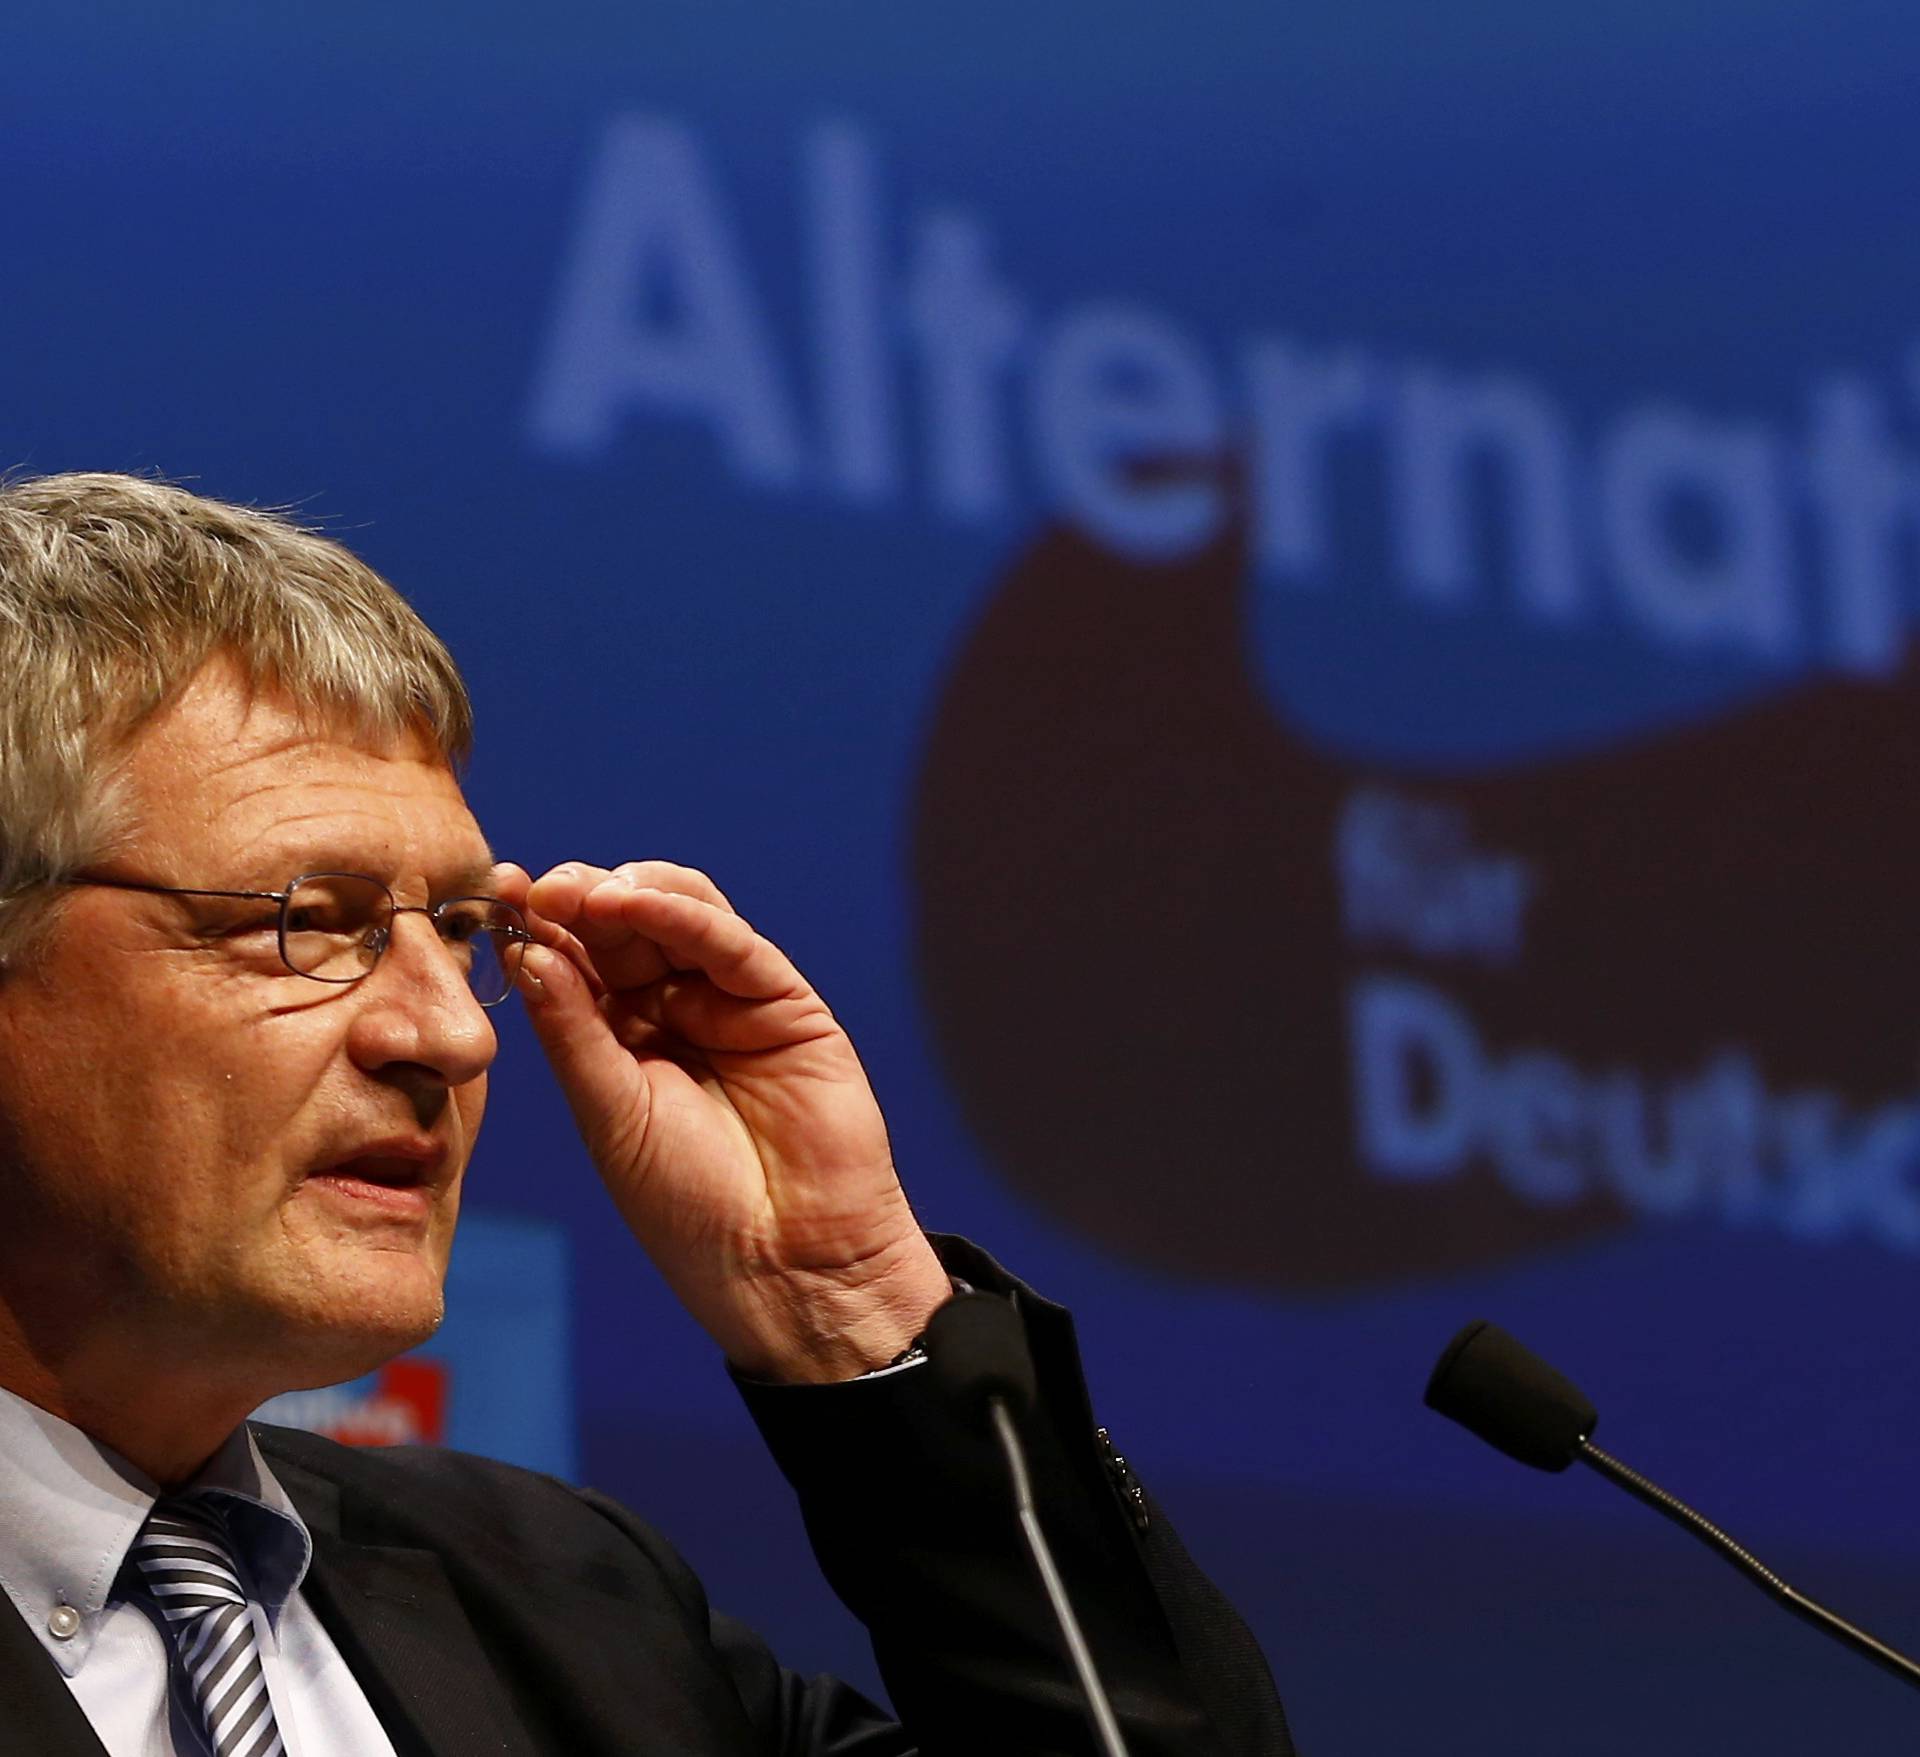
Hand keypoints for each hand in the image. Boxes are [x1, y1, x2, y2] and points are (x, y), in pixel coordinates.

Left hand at [494, 861, 950, 1381]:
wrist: (785, 1263)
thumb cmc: (691, 1208)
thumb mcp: (610, 1115)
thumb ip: (574, 1030)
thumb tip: (526, 950)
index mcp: (617, 1040)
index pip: (572, 961)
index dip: (536, 925)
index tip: (497, 894)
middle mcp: (671, 1009)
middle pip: (621, 925)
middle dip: (577, 898)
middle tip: (536, 890)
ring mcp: (728, 1000)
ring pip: (677, 914)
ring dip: (626, 892)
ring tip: (582, 894)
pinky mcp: (784, 1000)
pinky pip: (731, 942)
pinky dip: (682, 913)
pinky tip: (636, 904)